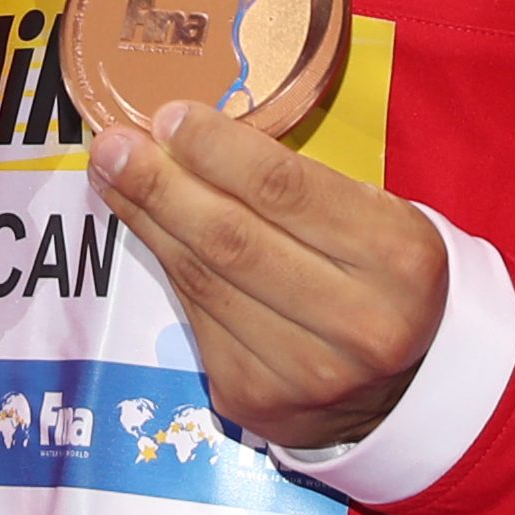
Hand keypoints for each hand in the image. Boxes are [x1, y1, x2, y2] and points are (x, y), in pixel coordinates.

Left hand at [84, 101, 448, 452]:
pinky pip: (195, 315)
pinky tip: (146, 226)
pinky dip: (166, 263)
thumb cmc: (383, 279)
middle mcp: (357, 323)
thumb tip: (189, 136)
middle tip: (113, 144)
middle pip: (232, 238)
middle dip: (160, 184)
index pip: (287, 191)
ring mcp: (303, 370)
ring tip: (111, 173)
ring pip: (202, 278)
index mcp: (398, 259)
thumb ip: (299, 184)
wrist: (403, 390)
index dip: (217, 150)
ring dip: (147, 219)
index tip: (168, 117)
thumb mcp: (376, 218)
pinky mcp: (255, 397)